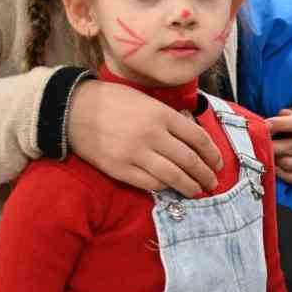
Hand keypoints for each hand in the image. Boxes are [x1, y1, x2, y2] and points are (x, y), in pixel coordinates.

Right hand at [69, 81, 221, 196]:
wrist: (74, 109)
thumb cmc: (113, 101)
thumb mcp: (147, 101)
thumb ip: (169, 119)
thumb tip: (192, 138)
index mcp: (162, 115)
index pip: (198, 138)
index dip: (212, 154)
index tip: (218, 163)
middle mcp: (153, 135)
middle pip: (189, 160)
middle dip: (205, 174)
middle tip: (212, 183)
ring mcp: (136, 154)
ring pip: (173, 176)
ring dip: (189, 186)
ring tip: (197, 191)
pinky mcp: (120, 169)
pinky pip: (149, 183)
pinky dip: (164, 187)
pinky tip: (170, 189)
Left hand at [269, 109, 291, 184]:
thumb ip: (285, 115)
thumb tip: (271, 123)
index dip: (280, 124)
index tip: (264, 124)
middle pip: (291, 146)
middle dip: (271, 144)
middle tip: (258, 142)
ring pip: (287, 163)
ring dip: (273, 158)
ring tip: (265, 152)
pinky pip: (289, 177)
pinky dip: (277, 172)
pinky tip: (272, 163)